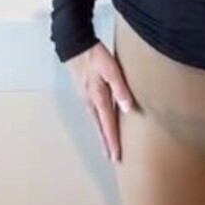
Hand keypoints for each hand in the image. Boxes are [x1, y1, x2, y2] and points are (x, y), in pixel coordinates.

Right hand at [65, 41, 136, 163]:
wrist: (75, 45)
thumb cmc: (95, 55)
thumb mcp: (111, 69)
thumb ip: (120, 88)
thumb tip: (129, 108)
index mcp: (98, 98)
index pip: (108, 125)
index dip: (113, 142)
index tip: (116, 157)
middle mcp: (91, 102)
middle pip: (100, 128)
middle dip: (106, 144)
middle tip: (113, 159)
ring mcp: (86, 98)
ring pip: (96, 122)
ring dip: (102, 136)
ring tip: (108, 148)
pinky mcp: (86, 93)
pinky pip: (94, 114)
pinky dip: (99, 125)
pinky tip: (102, 126)